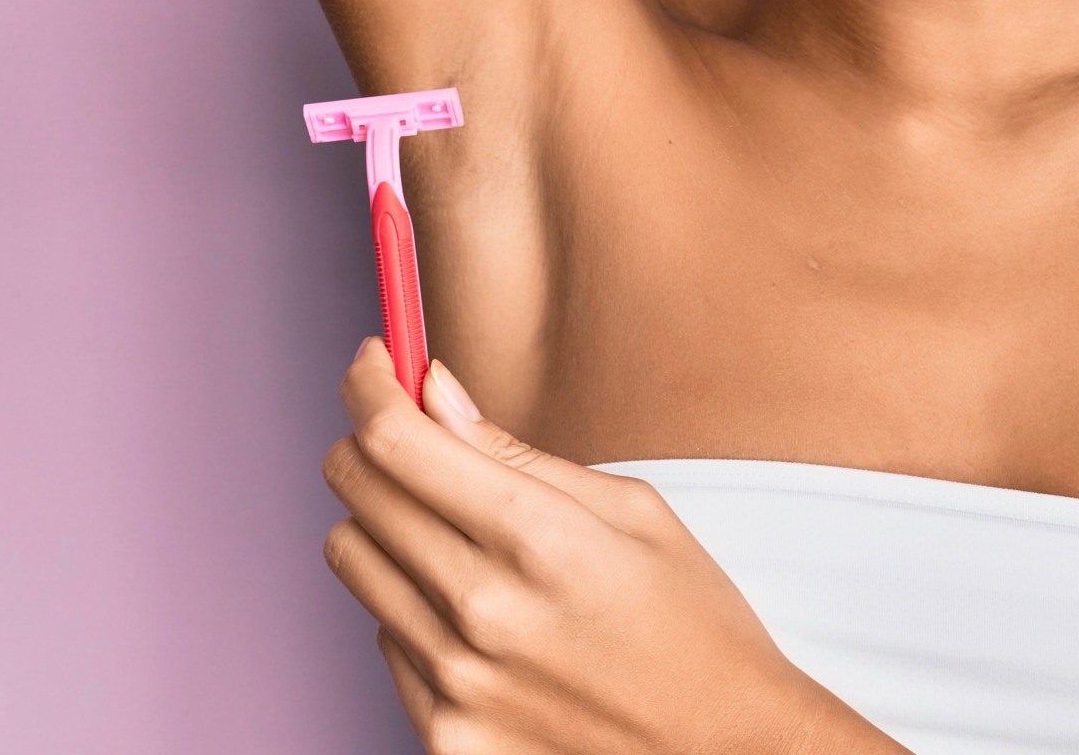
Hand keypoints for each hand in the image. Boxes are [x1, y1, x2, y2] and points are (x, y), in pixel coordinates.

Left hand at [322, 343, 888, 753]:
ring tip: (452, 532)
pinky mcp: (447, 737)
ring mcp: (457, 681)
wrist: (724, 752)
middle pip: (357, 490)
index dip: (369, 384)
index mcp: (538, 537)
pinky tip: (475, 612)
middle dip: (367, 441)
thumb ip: (515, 453)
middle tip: (404, 432)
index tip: (375, 362)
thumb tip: (435, 394)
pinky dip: (410, 608)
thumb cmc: (693, 626)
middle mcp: (483, 609)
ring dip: (385, 526)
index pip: (396, 438)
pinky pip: (383, 640)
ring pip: (353, 561)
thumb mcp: (632, 512)